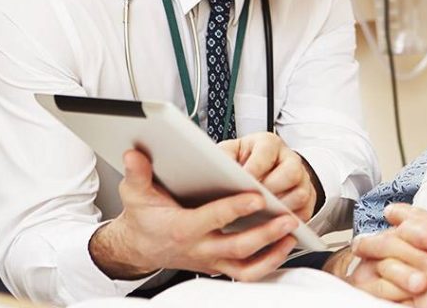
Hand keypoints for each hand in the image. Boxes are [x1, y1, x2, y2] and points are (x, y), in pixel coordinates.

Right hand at [89, 149, 298, 280]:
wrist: (139, 248)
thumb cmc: (143, 218)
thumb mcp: (135, 194)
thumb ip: (137, 174)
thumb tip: (134, 154)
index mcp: (182, 228)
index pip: (213, 218)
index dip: (236, 208)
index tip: (257, 195)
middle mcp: (199, 248)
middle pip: (237, 246)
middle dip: (265, 233)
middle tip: (287, 217)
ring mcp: (211, 260)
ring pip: (246, 265)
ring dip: (273, 251)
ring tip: (292, 232)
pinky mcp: (218, 266)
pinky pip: (247, 272)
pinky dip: (269, 262)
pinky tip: (284, 246)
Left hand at [218, 131, 319, 219]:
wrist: (255, 175)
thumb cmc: (239, 163)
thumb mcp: (228, 153)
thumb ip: (222, 157)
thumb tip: (215, 167)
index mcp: (269, 144)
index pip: (267, 152)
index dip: (255, 168)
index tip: (243, 180)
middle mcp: (289, 160)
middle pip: (291, 172)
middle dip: (272, 189)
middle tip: (254, 201)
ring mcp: (301, 180)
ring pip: (300, 194)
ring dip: (281, 208)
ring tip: (261, 217)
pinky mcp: (306, 202)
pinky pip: (304, 214)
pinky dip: (288, 223)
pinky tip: (270, 227)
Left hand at [352, 204, 426, 307]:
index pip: (418, 218)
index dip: (401, 215)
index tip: (390, 212)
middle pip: (394, 242)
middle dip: (375, 241)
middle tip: (360, 243)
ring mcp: (426, 278)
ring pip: (389, 269)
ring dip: (371, 268)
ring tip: (356, 269)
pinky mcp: (423, 303)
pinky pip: (394, 297)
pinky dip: (381, 295)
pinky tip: (370, 295)